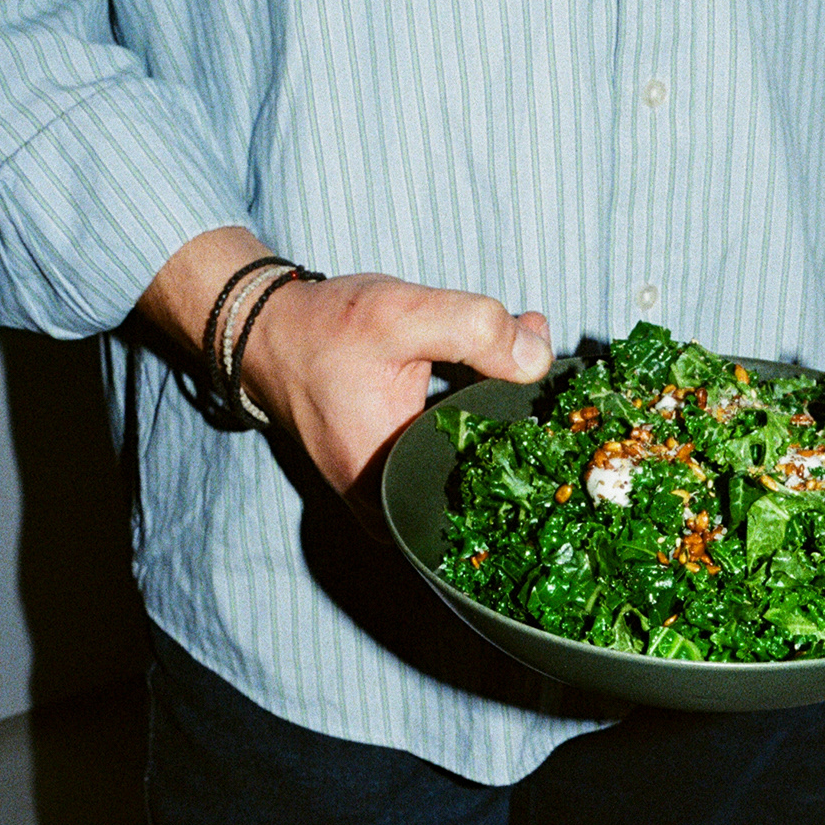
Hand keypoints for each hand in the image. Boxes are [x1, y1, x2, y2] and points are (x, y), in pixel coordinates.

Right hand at [241, 271, 552, 533]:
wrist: (266, 332)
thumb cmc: (324, 329)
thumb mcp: (401, 315)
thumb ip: (476, 329)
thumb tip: (539, 358)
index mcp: (394, 488)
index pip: (496, 487)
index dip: (535, 439)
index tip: (558, 398)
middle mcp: (392, 509)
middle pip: (487, 481)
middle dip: (522, 424)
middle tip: (542, 369)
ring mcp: (389, 497)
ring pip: (471, 467)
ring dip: (502, 416)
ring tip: (523, 359)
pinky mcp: (391, 474)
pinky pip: (450, 456)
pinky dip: (476, 418)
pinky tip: (497, 372)